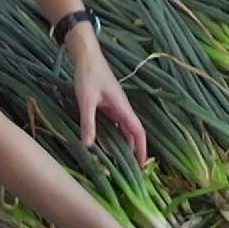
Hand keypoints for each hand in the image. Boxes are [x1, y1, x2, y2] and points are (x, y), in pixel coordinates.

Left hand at [71, 43, 146, 162]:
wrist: (87, 57)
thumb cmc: (88, 75)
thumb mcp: (86, 100)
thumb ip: (88, 122)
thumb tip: (88, 146)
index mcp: (122, 107)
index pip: (138, 131)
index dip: (142, 149)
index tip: (143, 166)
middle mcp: (122, 108)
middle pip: (134, 132)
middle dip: (136, 151)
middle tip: (132, 171)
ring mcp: (116, 106)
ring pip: (125, 129)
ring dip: (126, 144)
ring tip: (122, 162)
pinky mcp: (108, 104)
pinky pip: (116, 124)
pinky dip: (116, 136)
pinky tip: (108, 144)